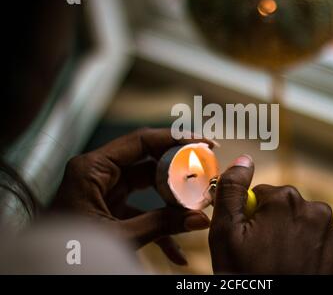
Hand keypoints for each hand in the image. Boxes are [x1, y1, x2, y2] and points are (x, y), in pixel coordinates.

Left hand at [51, 128, 213, 264]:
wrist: (47, 273)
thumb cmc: (70, 254)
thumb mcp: (119, 237)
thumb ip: (161, 225)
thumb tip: (200, 219)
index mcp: (92, 168)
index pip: (141, 140)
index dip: (175, 138)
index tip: (204, 143)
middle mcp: (98, 173)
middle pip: (147, 159)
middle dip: (179, 168)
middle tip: (206, 169)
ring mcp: (104, 190)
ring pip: (147, 184)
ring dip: (172, 197)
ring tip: (198, 204)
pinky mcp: (108, 207)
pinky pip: (139, 208)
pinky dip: (157, 224)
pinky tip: (177, 252)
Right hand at [209, 155, 332, 273]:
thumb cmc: (246, 277)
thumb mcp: (225, 232)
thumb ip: (232, 189)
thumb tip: (243, 160)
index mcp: (287, 201)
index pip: (266, 194)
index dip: (254, 215)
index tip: (251, 236)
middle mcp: (317, 213)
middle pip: (290, 209)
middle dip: (278, 225)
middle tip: (265, 252)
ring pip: (310, 228)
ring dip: (299, 240)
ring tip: (285, 264)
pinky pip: (331, 249)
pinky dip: (319, 258)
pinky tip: (305, 271)